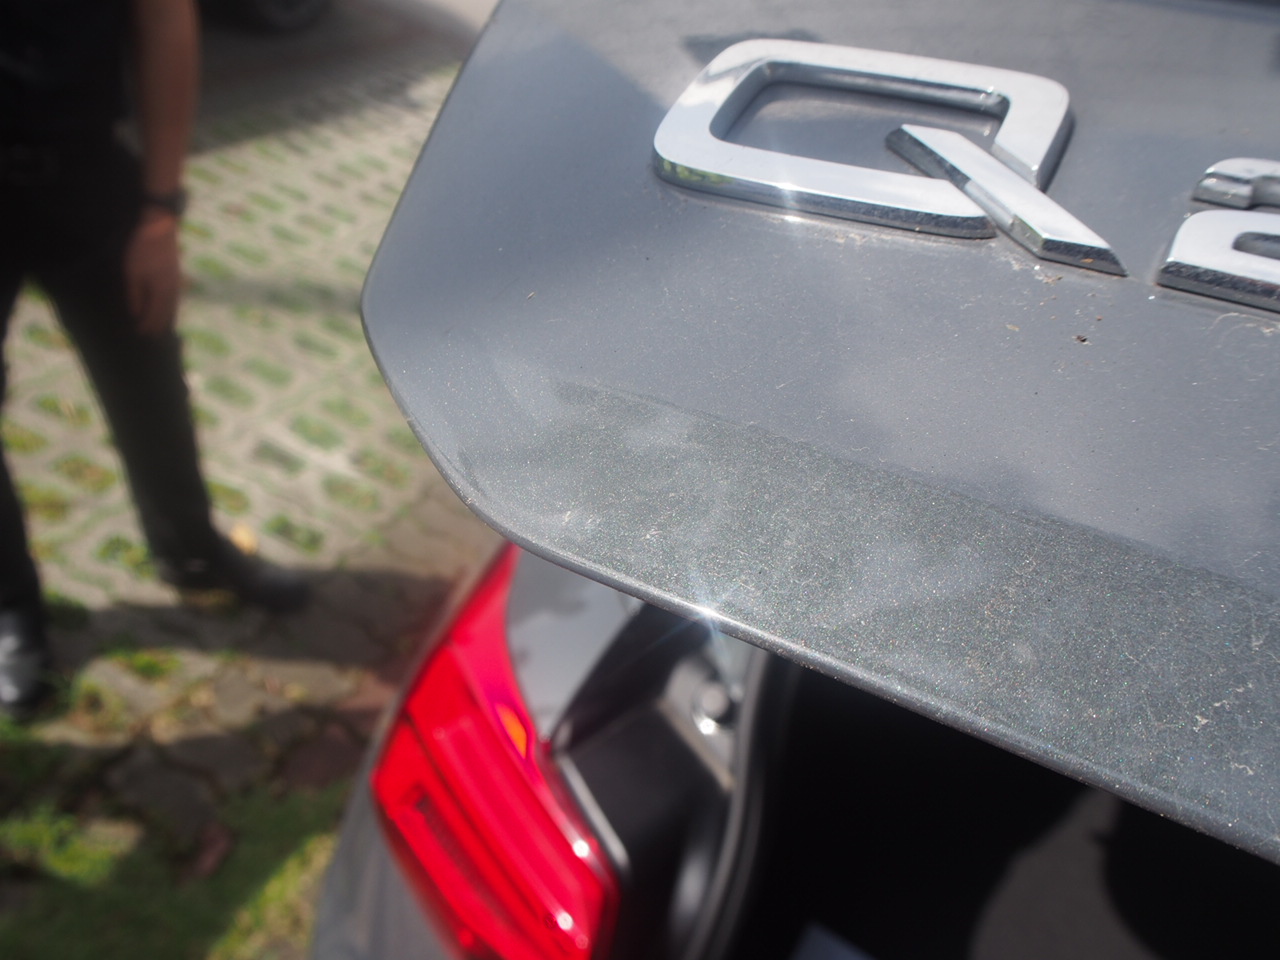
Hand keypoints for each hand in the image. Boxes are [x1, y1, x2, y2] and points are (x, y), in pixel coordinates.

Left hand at [124, 208, 182, 334]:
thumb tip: (135, 314)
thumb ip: (134, 295)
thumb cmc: (142, 248)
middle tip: (152, 336)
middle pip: (167, 313)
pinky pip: (173, 296)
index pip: (155, 315)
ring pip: (172, 305)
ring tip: (160, 327)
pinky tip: (165, 306)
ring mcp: (176, 281)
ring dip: (166, 317)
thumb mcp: (132, 272)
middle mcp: (172, 289)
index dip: (148, 326)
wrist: (159, 224)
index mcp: (162, 291)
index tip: (140, 335)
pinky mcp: (175, 273)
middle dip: (159, 325)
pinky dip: (169, 306)